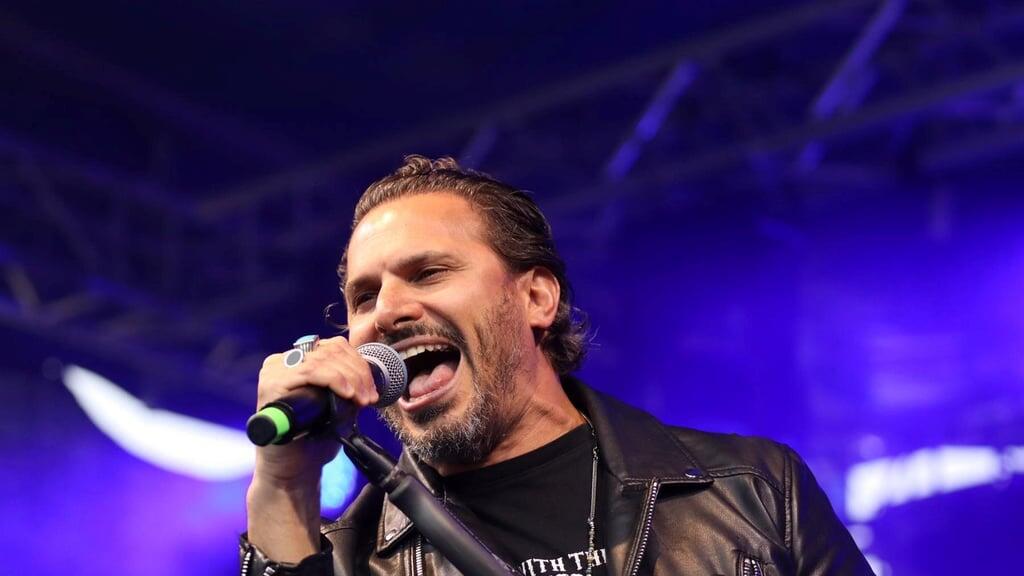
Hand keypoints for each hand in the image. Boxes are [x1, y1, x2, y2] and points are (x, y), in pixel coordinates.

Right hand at [252, 335, 381, 486]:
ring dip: (350, 377)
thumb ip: (347, 386)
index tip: (373, 389)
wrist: (293, 470)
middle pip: (330, 351)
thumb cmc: (313, 440)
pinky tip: (347, 394)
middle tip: (369, 396)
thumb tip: (370, 376)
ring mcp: (274, 371)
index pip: (334, 347)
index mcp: (298, 361)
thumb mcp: (336, 406)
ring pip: (322, 359)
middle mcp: (283, 361)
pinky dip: (333, 379)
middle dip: (358, 373)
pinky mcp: (270, 385)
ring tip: (361, 399)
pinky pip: (308, 371)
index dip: (359, 363)